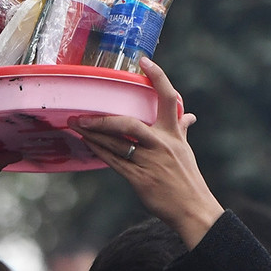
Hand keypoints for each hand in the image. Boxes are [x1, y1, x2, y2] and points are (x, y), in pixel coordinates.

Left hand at [69, 57, 223, 248]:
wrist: (193, 209)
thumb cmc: (188, 179)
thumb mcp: (186, 150)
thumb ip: (182, 130)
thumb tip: (189, 116)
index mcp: (174, 134)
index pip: (168, 98)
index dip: (158, 77)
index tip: (144, 61)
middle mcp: (161, 144)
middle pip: (129, 123)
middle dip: (103, 119)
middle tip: (82, 114)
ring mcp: (149, 161)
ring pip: (116, 143)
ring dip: (93, 134)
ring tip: (76, 125)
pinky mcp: (139, 178)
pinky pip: (114, 161)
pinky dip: (99, 151)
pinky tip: (87, 143)